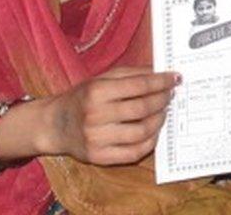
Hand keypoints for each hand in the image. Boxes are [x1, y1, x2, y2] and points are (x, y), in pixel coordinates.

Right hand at [44, 67, 177, 164]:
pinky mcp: (100, 157)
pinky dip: (150, 141)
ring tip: (163, 112)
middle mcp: (96, 115)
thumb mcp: (101, 79)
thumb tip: (160, 72)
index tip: (175, 78)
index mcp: (96, 91)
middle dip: (163, 100)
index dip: (161, 82)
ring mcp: (97, 139)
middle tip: (170, 95)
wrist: (54, 125)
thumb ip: (130, 74)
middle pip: (142, 108)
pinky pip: (134, 152)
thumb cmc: (82, 98)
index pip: (138, 85)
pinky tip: (154, 131)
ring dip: (159, 121)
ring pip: (141, 132)